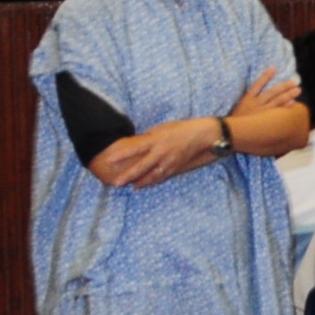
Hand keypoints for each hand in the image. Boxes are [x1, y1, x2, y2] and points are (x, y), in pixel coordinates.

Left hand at [91, 118, 221, 188]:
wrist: (205, 135)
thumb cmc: (183, 128)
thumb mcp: (163, 128)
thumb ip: (149, 137)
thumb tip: (136, 142)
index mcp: (157, 140)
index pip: (136, 148)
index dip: (122, 155)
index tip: (110, 160)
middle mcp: (162, 152)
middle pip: (142, 166)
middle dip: (129, 175)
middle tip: (116, 183)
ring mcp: (170, 161)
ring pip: (152, 175)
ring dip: (140, 182)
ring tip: (130, 186)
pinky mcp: (176, 167)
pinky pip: (162, 176)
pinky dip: (152, 181)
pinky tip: (144, 184)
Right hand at [234, 67, 297, 117]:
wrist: (229, 134)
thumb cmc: (234, 122)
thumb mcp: (238, 108)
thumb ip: (247, 101)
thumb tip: (258, 93)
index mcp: (246, 99)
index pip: (257, 84)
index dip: (265, 76)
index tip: (274, 68)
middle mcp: (254, 104)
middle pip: (271, 92)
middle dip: (284, 86)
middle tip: (294, 81)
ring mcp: (260, 113)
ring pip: (276, 101)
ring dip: (288, 95)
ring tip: (297, 90)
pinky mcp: (263, 121)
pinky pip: (276, 113)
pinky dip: (284, 107)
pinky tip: (293, 103)